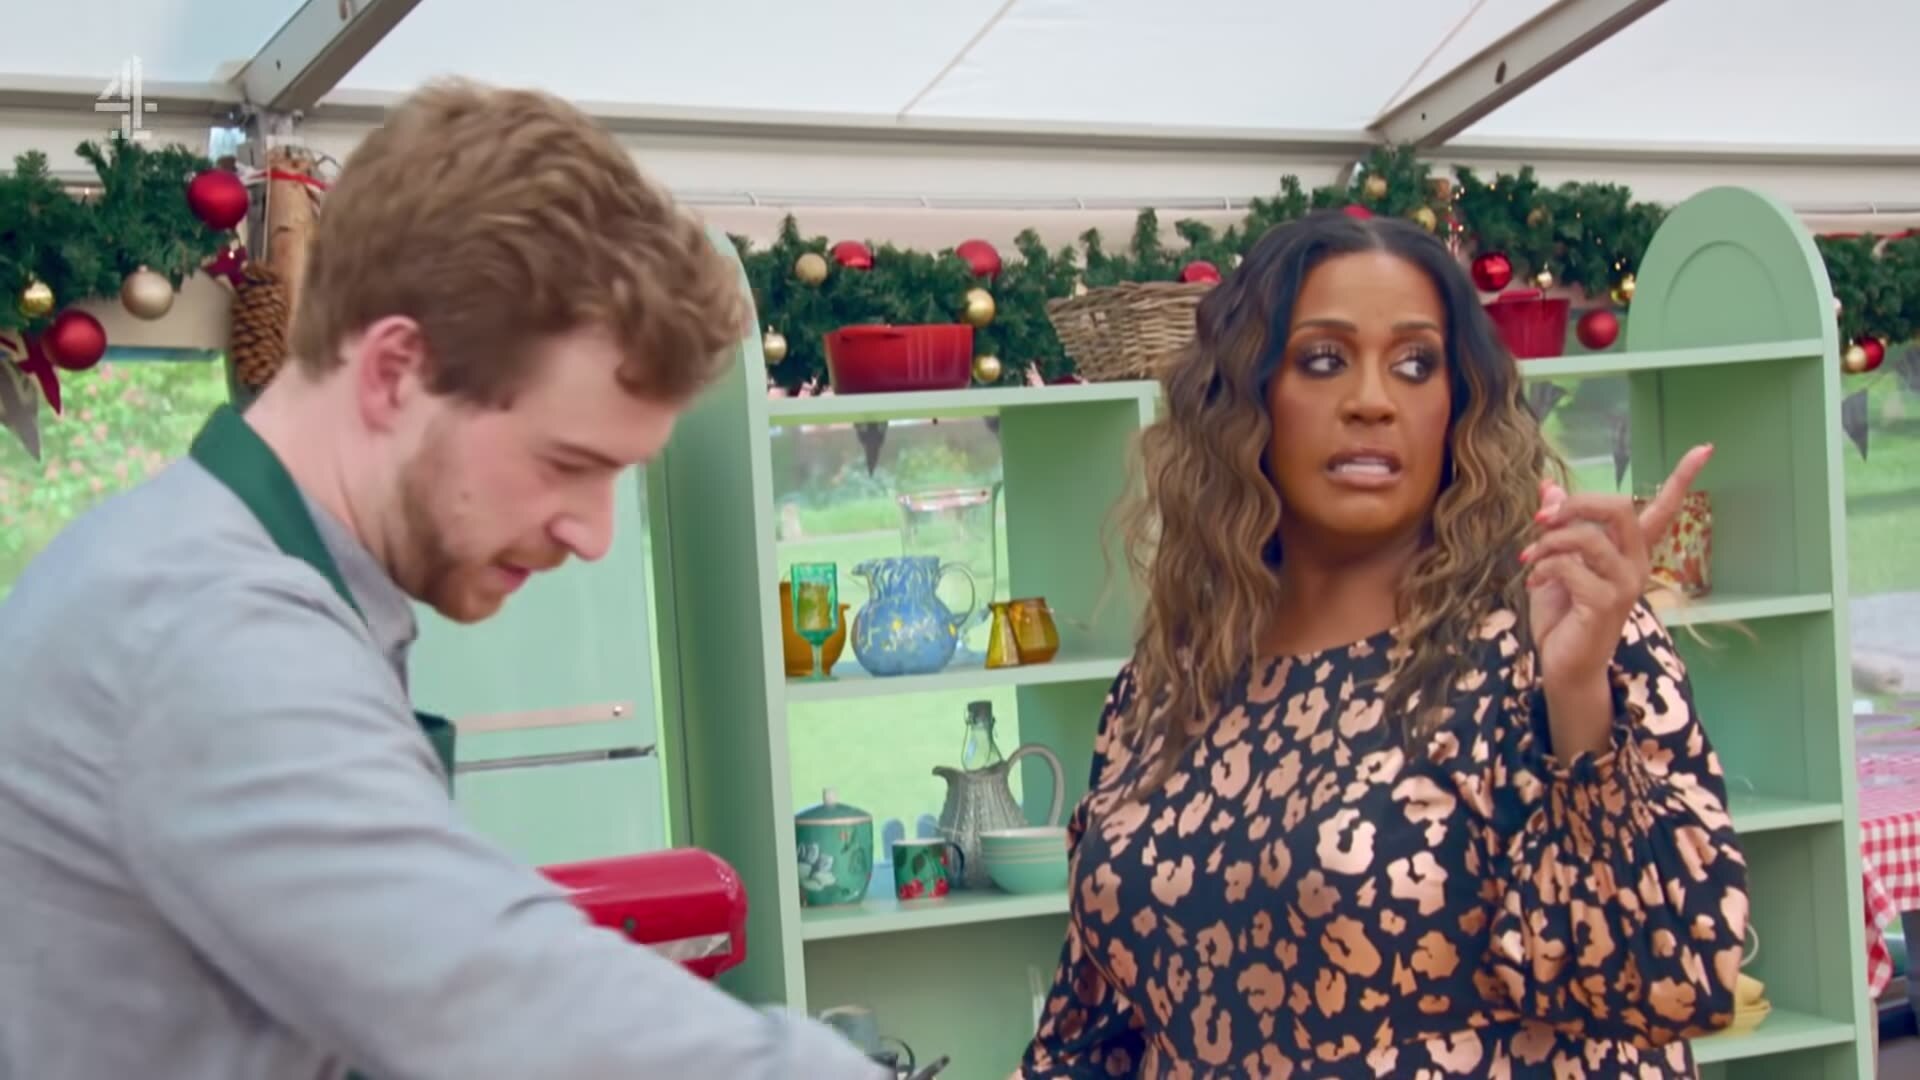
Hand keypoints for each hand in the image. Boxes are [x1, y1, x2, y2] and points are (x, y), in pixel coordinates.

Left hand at [1520, 444, 1712, 755]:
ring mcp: (1625, 585)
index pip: (1663, 509)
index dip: (1682, 478)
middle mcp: (1637, 565)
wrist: (1563, 662)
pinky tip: (1534, 579)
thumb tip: (1548, 487)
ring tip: (1529, 557)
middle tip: (1543, 518)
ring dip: (1549, 542)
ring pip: (1588, 539)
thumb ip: (1557, 524)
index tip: (1705, 448)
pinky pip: (1571, 568)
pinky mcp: (1606, 603)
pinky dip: (1544, 567)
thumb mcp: (1556, 560)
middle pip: (1620, 509)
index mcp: (1631, 551)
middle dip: (1577, 504)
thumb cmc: (1564, 612)